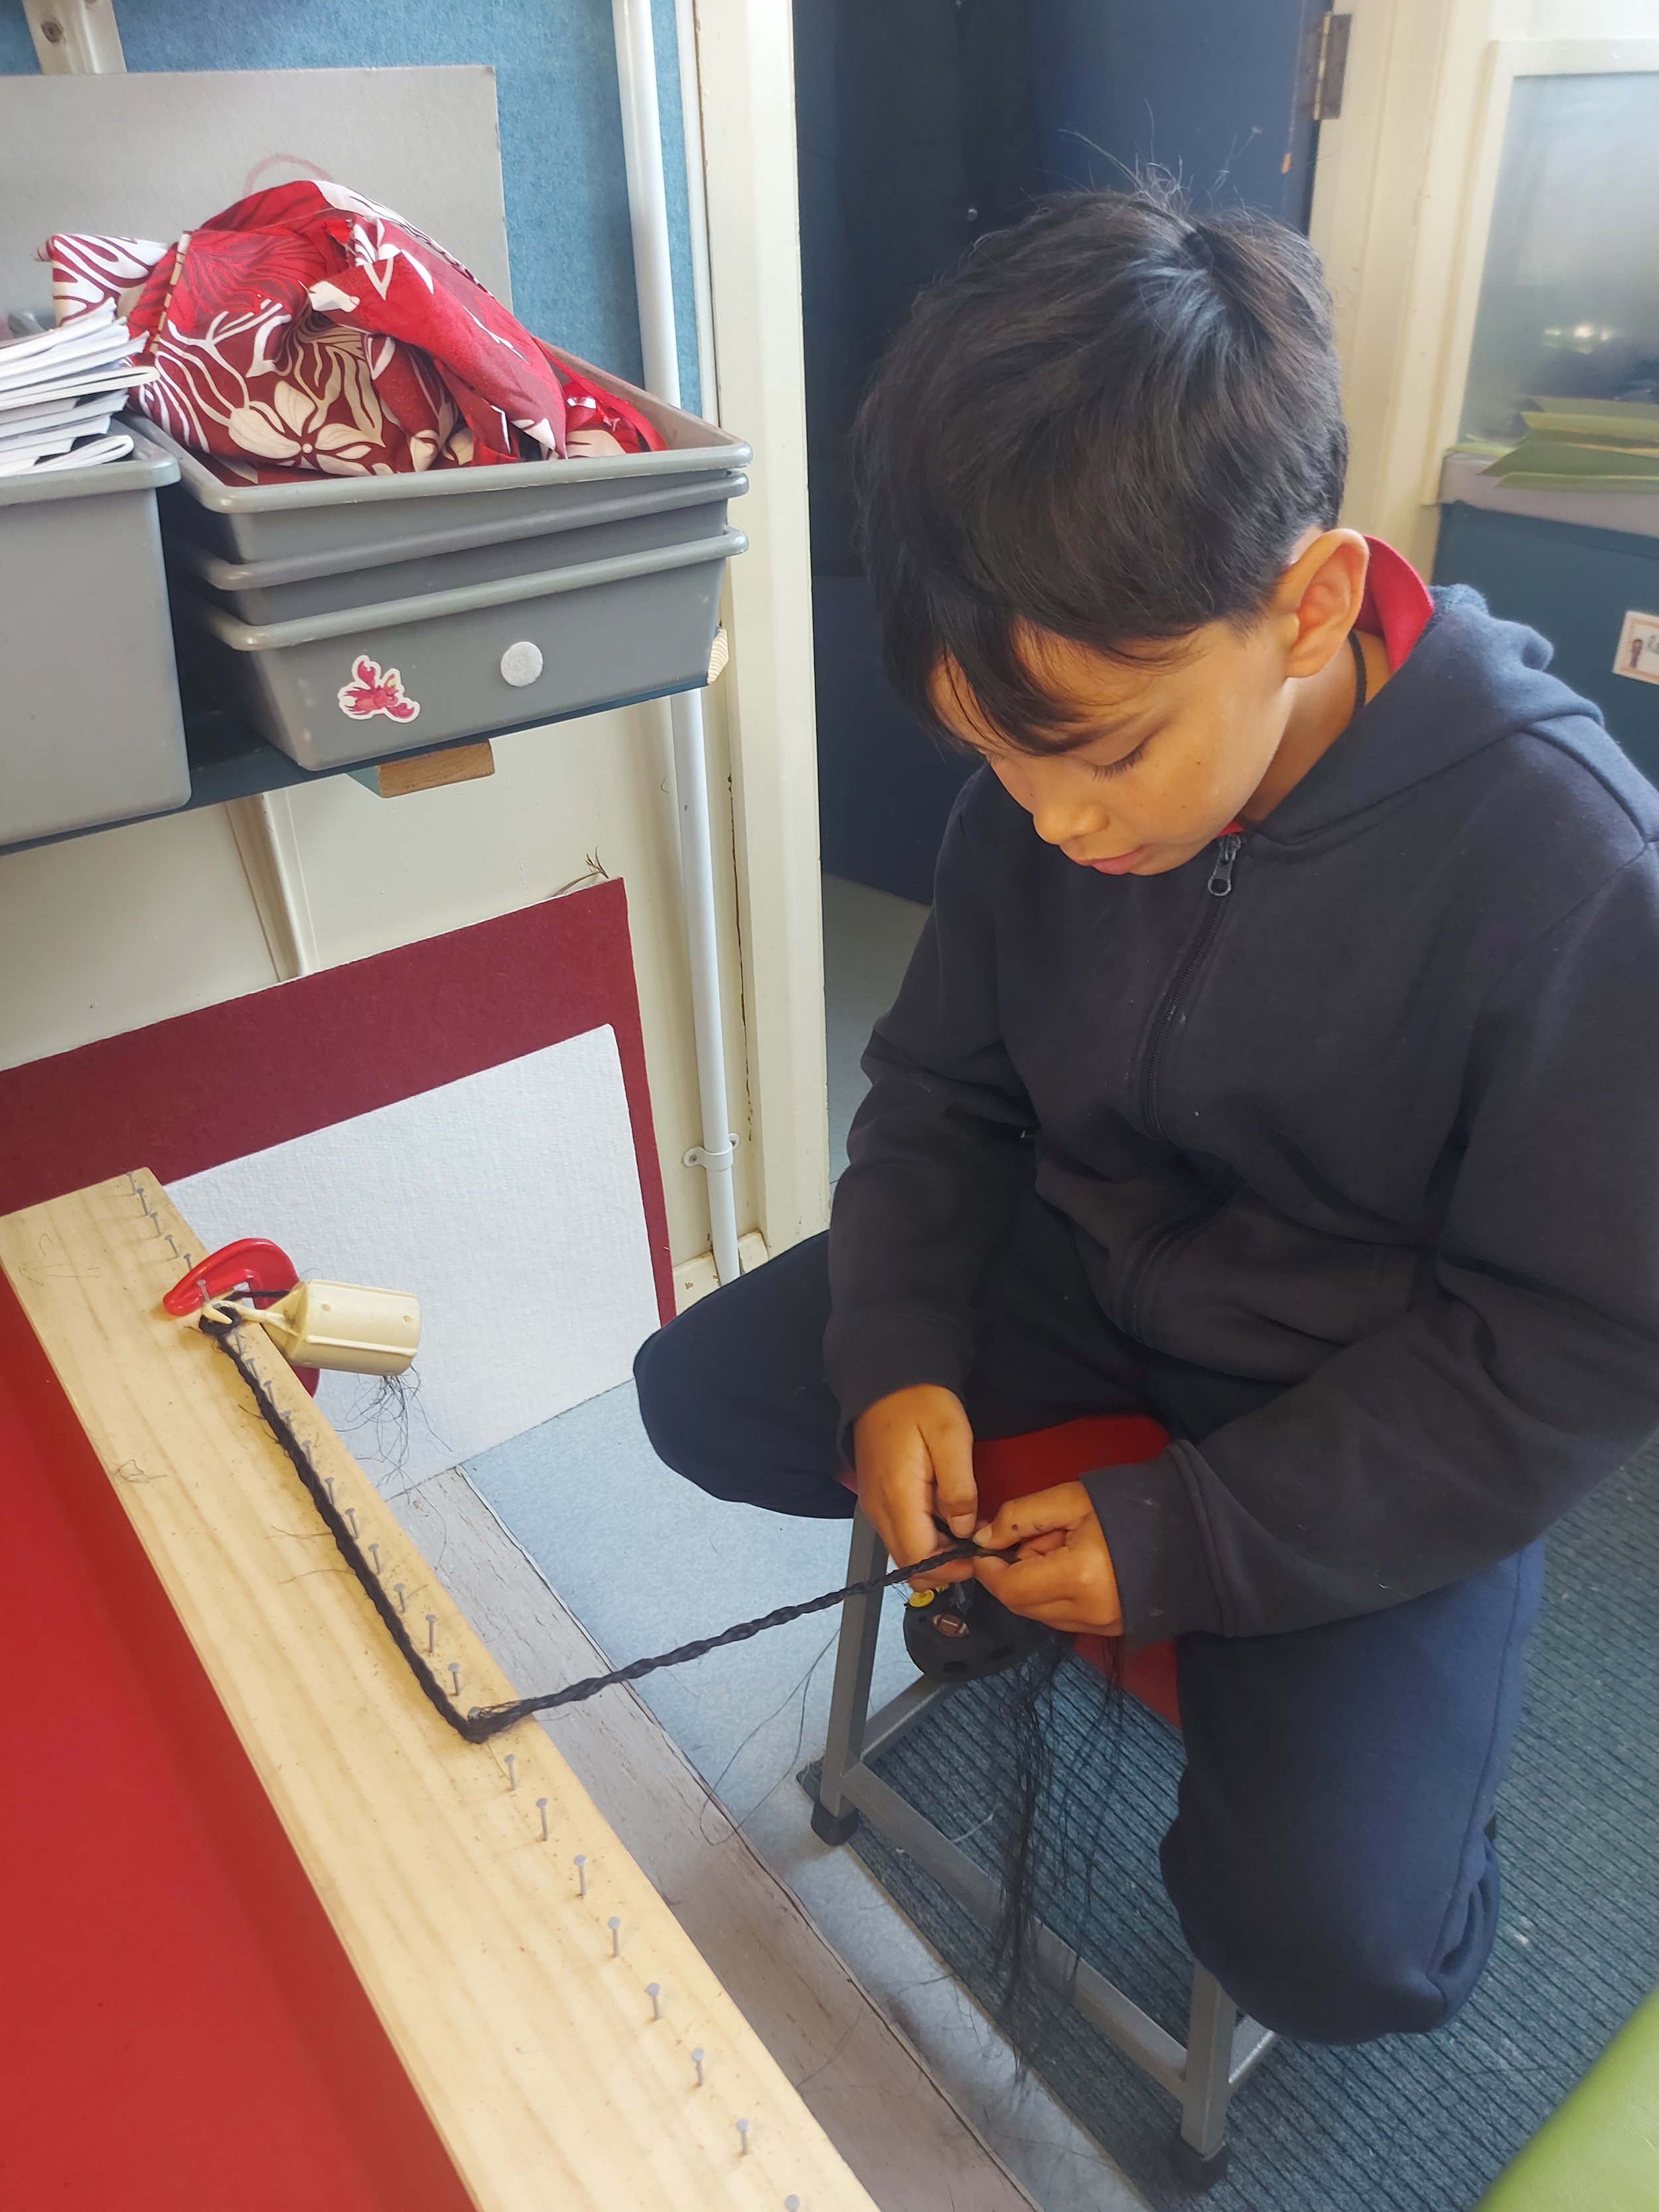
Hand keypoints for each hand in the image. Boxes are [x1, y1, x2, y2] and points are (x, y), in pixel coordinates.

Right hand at [853, 1385, 977, 1585]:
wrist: (886, 1380)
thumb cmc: (921, 1402)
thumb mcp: (951, 1436)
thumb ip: (959, 1487)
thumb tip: (964, 1529)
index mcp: (897, 1495)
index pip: (917, 1557)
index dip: (949, 1567)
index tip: (978, 1555)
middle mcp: (878, 1508)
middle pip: (907, 1562)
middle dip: (944, 1565)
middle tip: (977, 1546)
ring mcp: (874, 1504)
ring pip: (902, 1550)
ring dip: (934, 1553)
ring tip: (966, 1530)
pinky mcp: (876, 1498)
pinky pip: (898, 1533)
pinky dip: (923, 1537)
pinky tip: (946, 1518)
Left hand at [971, 1481, 1122, 1634]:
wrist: (1190, 1531)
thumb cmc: (1129, 1507)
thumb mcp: (1070, 1499)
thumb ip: (1020, 1518)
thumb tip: (983, 1540)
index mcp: (1078, 1577)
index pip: (1010, 1588)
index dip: (989, 1569)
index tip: (986, 1547)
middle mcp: (1088, 1613)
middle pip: (1021, 1606)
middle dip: (1012, 1574)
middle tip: (1034, 1538)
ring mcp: (1101, 1627)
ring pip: (1040, 1614)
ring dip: (1033, 1586)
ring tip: (1060, 1549)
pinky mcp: (1111, 1631)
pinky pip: (1063, 1619)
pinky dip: (1054, 1596)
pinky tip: (1074, 1567)